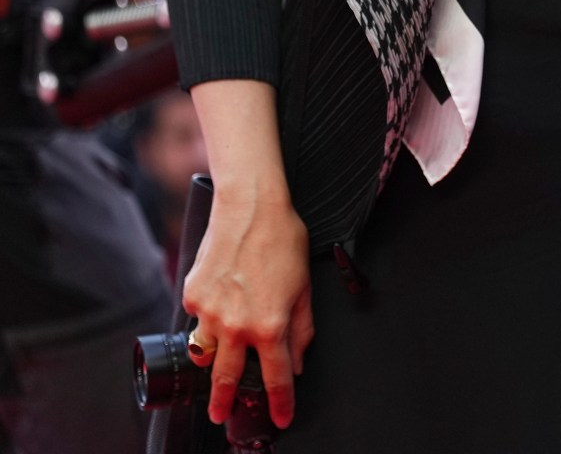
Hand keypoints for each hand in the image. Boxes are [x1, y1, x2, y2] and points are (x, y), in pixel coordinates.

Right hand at [181, 181, 312, 427]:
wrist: (250, 208)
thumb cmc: (282, 242)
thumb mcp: (304, 288)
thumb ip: (301, 330)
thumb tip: (297, 361)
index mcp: (270, 326)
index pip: (277, 377)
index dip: (280, 402)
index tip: (281, 418)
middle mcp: (236, 325)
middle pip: (228, 378)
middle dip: (224, 401)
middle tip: (221, 415)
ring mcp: (209, 313)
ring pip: (206, 352)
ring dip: (212, 360)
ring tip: (219, 360)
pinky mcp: (191, 297)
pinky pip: (198, 320)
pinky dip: (207, 319)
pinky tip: (220, 300)